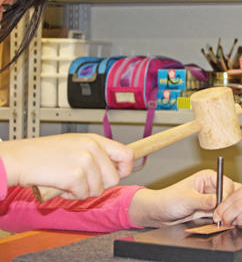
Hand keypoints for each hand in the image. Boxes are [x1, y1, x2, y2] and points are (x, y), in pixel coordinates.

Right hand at [0, 133, 132, 199]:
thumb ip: (96, 154)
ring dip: (83, 191)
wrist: (20, 159)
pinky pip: (83, 195)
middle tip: (81, 182)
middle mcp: (93, 148)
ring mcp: (85, 161)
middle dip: (99, 186)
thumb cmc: (43, 154)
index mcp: (95, 140)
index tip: (116, 175)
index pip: (127, 154)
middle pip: (114, 178)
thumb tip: (114, 169)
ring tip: (67, 182)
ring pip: (99, 189)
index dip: (124, 169)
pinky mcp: (75, 175)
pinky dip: (71, 196)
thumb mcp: (75, 145)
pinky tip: (61, 186)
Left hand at [128, 169, 241, 227]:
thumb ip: (203, 200)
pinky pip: (221, 213)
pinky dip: (222, 218)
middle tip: (226, 214)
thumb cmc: (168, 200)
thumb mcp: (187, 199)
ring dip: (226, 212)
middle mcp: (211, 187)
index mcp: (208, 177)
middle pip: (230, 194)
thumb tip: (217, 201)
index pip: (226, 183)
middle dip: (229, 204)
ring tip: (223, 220)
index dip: (227, 194)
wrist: (159, 213)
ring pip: (226, 205)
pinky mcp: (209, 210)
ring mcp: (211, 199)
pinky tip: (220, 222)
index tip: (224, 205)